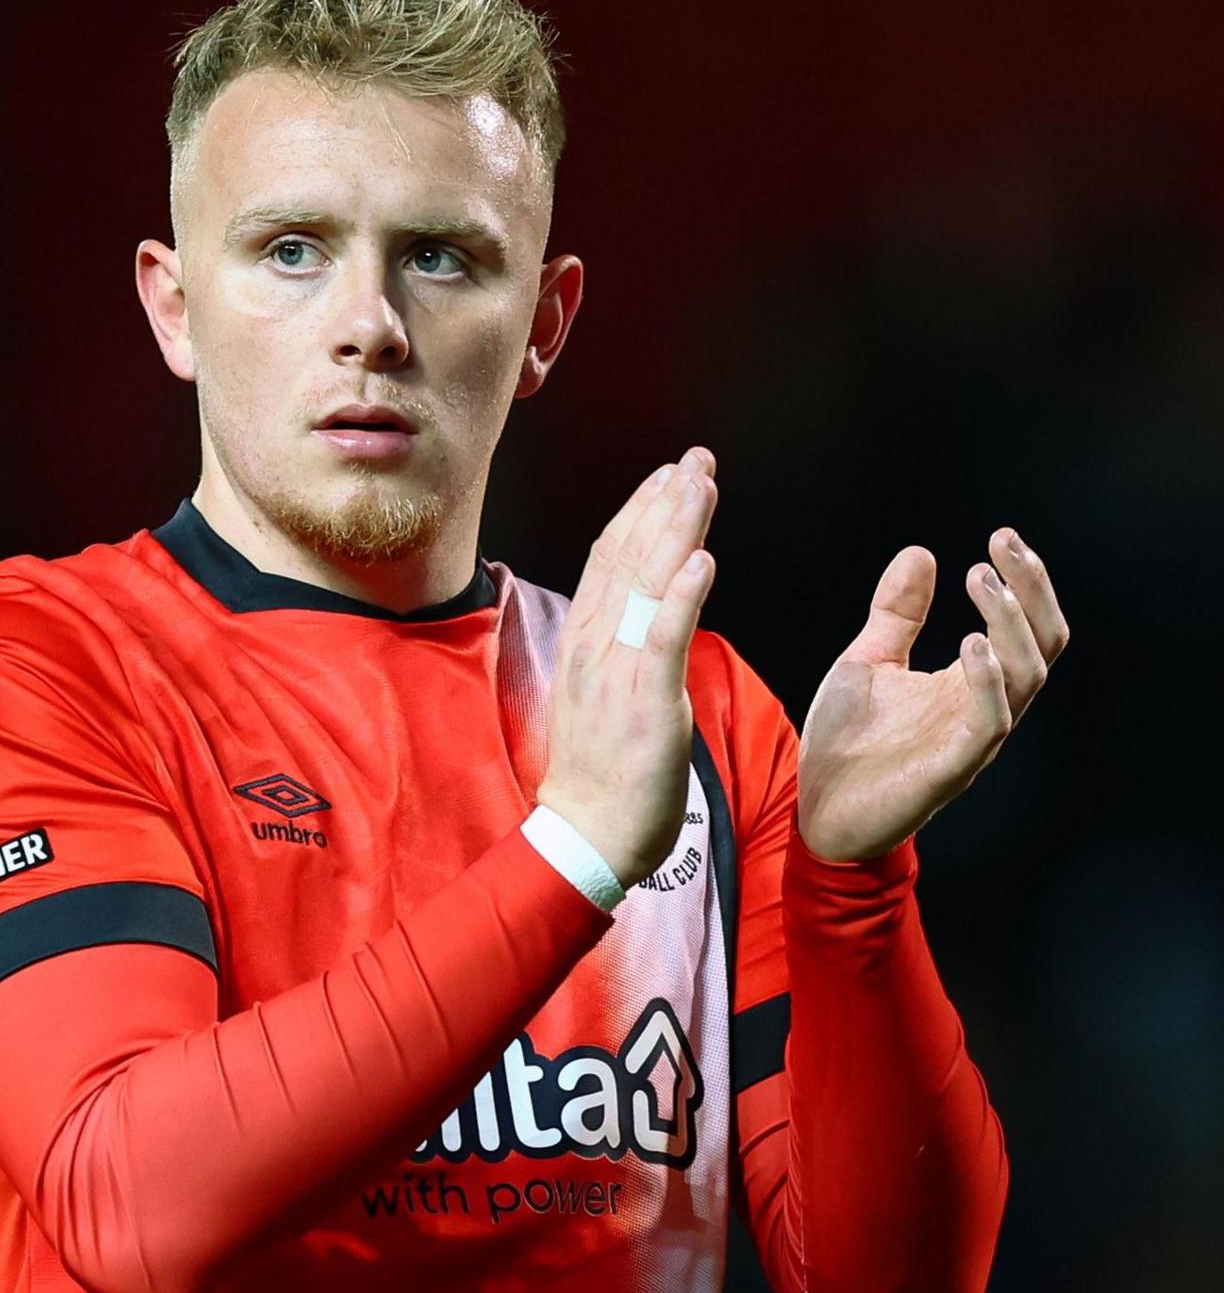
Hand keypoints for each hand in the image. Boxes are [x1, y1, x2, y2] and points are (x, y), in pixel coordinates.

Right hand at [536, 447, 719, 884]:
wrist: (589, 833)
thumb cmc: (602, 772)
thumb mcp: (603, 694)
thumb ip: (620, 649)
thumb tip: (641, 617)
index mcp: (588, 641)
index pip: (610, 560)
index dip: (639, 512)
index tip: (666, 475)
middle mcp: (597, 644)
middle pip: (629, 556)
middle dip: (663, 503)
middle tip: (695, 459)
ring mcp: (618, 669)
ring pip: (647, 583)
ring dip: (675, 528)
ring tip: (699, 484)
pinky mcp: (645, 700)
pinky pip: (665, 638)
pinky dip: (684, 596)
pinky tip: (704, 560)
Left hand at [797, 528, 1069, 862]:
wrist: (815, 808)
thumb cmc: (848, 742)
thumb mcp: (869, 660)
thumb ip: (897, 613)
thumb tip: (921, 552)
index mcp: (969, 682)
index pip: (1024, 626)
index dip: (1024, 581)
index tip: (1001, 536)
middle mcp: (983, 707)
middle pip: (1042, 644)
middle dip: (1031, 591)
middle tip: (1002, 546)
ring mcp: (971, 739)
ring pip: (1026, 677)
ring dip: (1009, 623)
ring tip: (982, 581)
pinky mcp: (950, 767)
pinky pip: (990, 722)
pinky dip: (988, 680)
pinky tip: (972, 644)